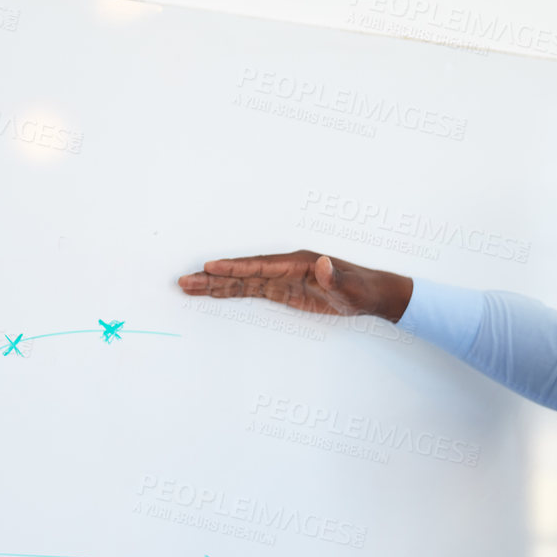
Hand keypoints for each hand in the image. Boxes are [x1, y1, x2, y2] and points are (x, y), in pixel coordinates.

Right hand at [177, 250, 413, 322]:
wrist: (372, 294)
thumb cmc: (363, 290)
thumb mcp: (352, 288)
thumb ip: (336, 279)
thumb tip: (324, 264)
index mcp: (299, 262)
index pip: (260, 266)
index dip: (235, 268)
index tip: (211, 267)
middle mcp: (285, 267)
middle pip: (243, 272)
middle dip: (213, 277)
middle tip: (185, 281)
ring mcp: (282, 278)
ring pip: (241, 282)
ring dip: (215, 285)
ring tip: (188, 287)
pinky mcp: (282, 291)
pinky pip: (251, 291)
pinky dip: (230, 291)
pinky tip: (212, 293)